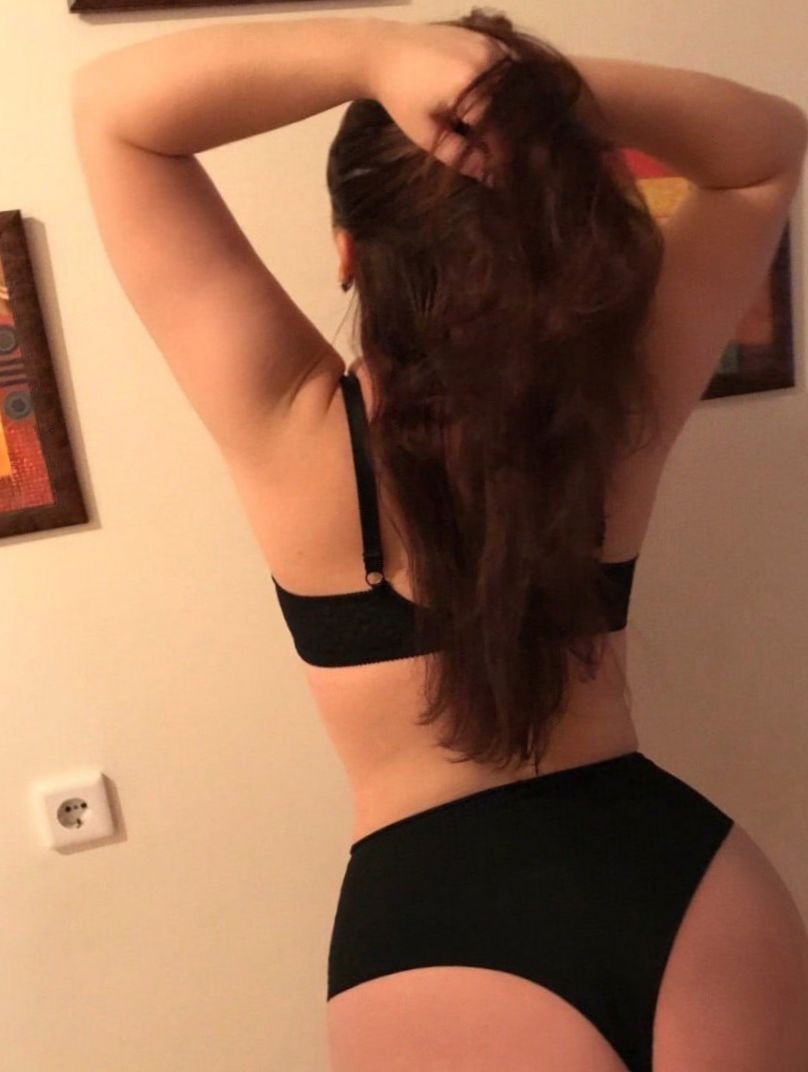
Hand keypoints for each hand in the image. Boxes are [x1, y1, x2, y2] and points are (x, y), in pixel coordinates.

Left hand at [367, 19, 511, 181]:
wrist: (385, 51)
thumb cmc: (400, 97)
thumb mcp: (425, 133)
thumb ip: (458, 155)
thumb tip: (488, 176)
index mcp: (472, 85)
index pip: (500, 130)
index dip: (500, 154)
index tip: (495, 170)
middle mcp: (488, 61)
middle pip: (511, 109)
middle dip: (504, 134)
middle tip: (488, 149)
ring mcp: (491, 45)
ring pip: (514, 90)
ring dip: (505, 111)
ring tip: (482, 124)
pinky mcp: (489, 38)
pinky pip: (508, 71)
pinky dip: (504, 90)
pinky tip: (484, 100)